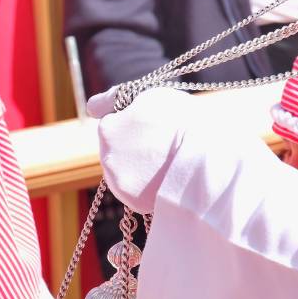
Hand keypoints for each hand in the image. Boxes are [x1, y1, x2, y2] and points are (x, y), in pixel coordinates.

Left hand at [91, 86, 198, 214]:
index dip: (129, 121)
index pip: (110, 123)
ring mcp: (118, 182)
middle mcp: (106, 157)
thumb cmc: (181, 120)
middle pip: (115, 150)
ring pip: (123, 171)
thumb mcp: (149, 96)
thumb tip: (92, 107)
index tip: (147, 124)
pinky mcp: (132, 201)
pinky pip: (134, 192)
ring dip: (137, 167)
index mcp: (108, 129)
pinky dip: (145, 187)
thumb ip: (116, 98)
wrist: (206, 156)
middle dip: (131, 146)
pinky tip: (163, 178)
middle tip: (161, 144)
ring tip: (165, 162)